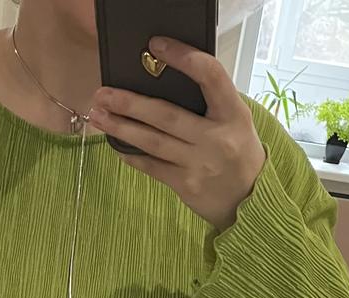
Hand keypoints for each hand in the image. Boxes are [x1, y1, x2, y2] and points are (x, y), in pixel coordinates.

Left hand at [89, 36, 266, 232]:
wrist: (250, 199)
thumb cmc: (238, 153)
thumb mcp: (235, 121)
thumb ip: (208, 103)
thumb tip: (161, 82)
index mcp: (233, 114)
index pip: (210, 76)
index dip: (183, 57)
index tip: (156, 46)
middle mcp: (216, 138)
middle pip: (166, 115)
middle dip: (129, 103)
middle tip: (103, 94)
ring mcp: (200, 164)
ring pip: (152, 142)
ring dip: (121, 128)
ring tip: (98, 116)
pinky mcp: (186, 185)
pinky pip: (152, 166)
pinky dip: (131, 155)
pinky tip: (115, 145)